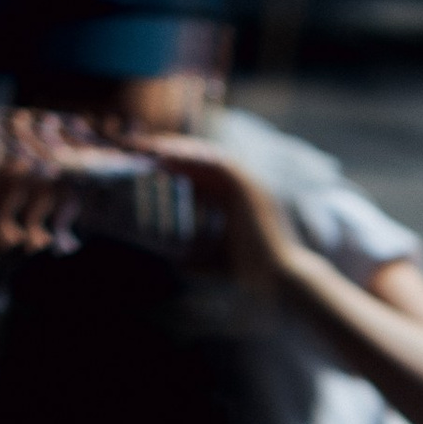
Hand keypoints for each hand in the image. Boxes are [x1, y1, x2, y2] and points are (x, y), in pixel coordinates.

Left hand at [126, 134, 303, 286]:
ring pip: (208, 156)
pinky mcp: (248, 186)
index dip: (176, 168)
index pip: (202, 176)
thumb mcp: (214, 260)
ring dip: (179, 149)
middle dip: (173, 153)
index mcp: (237, 201)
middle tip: (143, 148)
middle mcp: (243, 188)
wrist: (279, 278)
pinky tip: (168, 155)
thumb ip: (197, 257)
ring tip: (150, 145)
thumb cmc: (250, 274)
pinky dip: (192, 157)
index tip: (149, 165)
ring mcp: (248, 184)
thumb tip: (175, 262)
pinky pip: (215, 162)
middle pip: (202, 161)